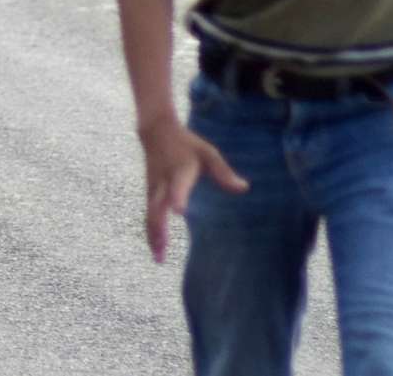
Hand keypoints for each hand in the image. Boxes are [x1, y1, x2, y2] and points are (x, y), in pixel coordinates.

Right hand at [139, 112, 246, 262]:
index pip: (177, 185)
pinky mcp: (149, 193)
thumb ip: (223, 171)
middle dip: (159, 229)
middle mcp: (162, 182)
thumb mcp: (207, 153)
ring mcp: (152, 188)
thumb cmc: (187, 144)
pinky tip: (155, 248)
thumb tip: (244, 188)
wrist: (156, 132)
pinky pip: (148, 214)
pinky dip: (150, 232)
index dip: (177, 197)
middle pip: (157, 207)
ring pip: (150, 214)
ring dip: (153, 236)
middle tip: (163, 253)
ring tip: (159, 259)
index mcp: (179, 171)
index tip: (179, 211)